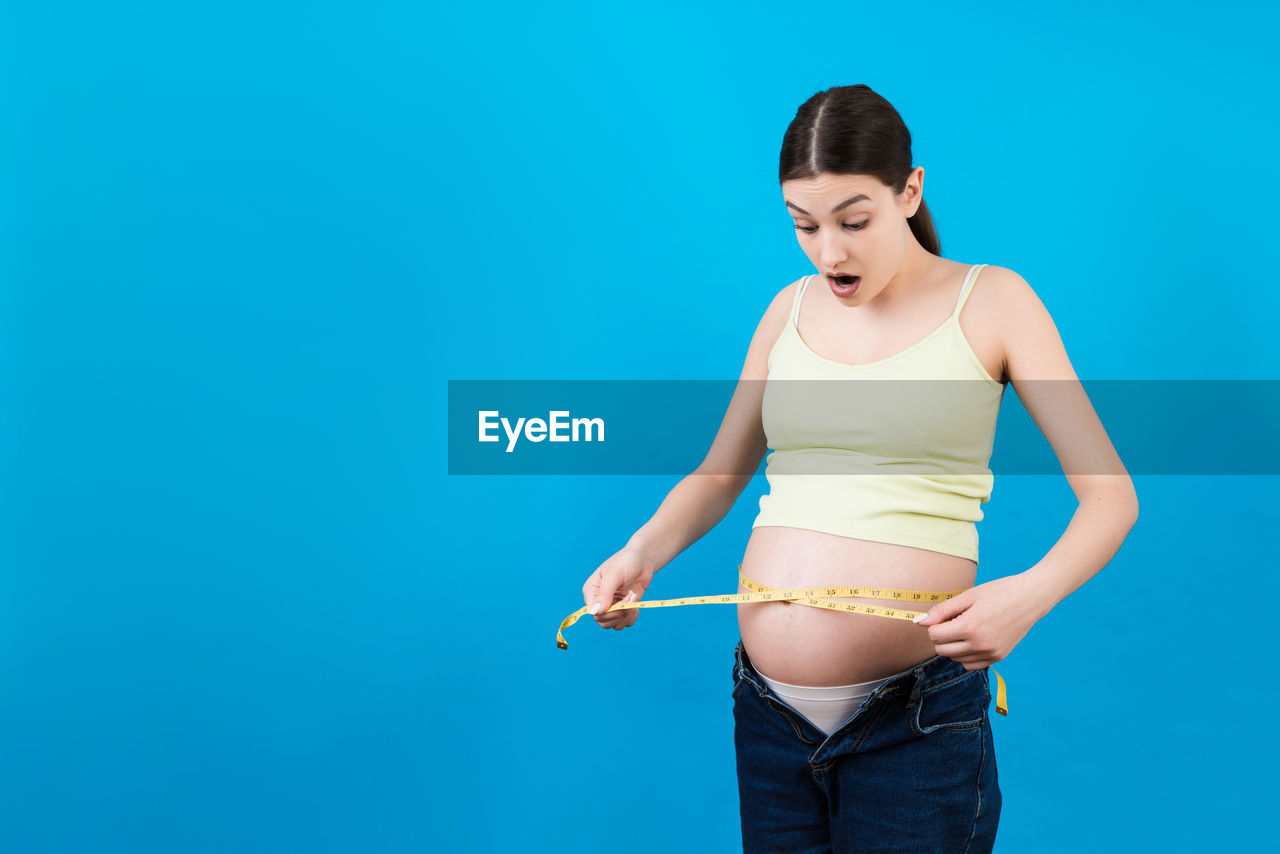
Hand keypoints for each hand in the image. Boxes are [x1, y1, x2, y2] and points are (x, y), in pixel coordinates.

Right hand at [582, 547, 654, 631]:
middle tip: (629, 599)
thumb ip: (605, 593)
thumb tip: (597, 611)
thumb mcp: (614, 574)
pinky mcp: (623, 609)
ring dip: (627, 615)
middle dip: (619, 614)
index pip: (595, 613)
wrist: (642, 561)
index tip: (622, 603)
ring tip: (632, 598)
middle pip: (604, 622)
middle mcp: (599, 601)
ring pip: (615, 625)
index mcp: (591, 592)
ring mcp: (612, 606)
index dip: (609, 613)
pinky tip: (635, 603)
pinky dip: (632, 616)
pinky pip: (626, 623)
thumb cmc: (625, 562)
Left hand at [911, 573, 1047, 668]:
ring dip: (953, 646)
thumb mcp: (968, 596)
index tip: (944, 616)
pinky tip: (972, 639)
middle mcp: (980, 645)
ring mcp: (990, 654)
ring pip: (955, 659)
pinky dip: (965, 655)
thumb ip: (942, 611)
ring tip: (966, 627)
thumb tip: (919, 622)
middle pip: (942, 650)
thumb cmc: (999, 592)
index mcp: (970, 627)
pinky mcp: (998, 657)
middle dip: (941, 636)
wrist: (1031, 598)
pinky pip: (971, 665)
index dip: (934, 625)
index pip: (935, 636)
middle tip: (953, 621)